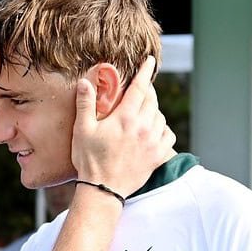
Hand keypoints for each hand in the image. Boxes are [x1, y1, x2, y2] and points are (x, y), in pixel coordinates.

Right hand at [70, 56, 174, 196]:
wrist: (103, 190)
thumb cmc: (89, 160)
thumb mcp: (82, 130)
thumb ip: (86, 104)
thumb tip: (85, 82)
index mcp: (125, 117)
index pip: (140, 87)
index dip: (145, 71)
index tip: (150, 61)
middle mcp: (143, 127)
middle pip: (152, 100)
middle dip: (147, 90)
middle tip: (141, 88)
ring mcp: (153, 142)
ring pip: (160, 117)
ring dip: (153, 111)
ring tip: (143, 112)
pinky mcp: (158, 156)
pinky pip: (169, 136)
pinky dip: (164, 130)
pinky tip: (155, 130)